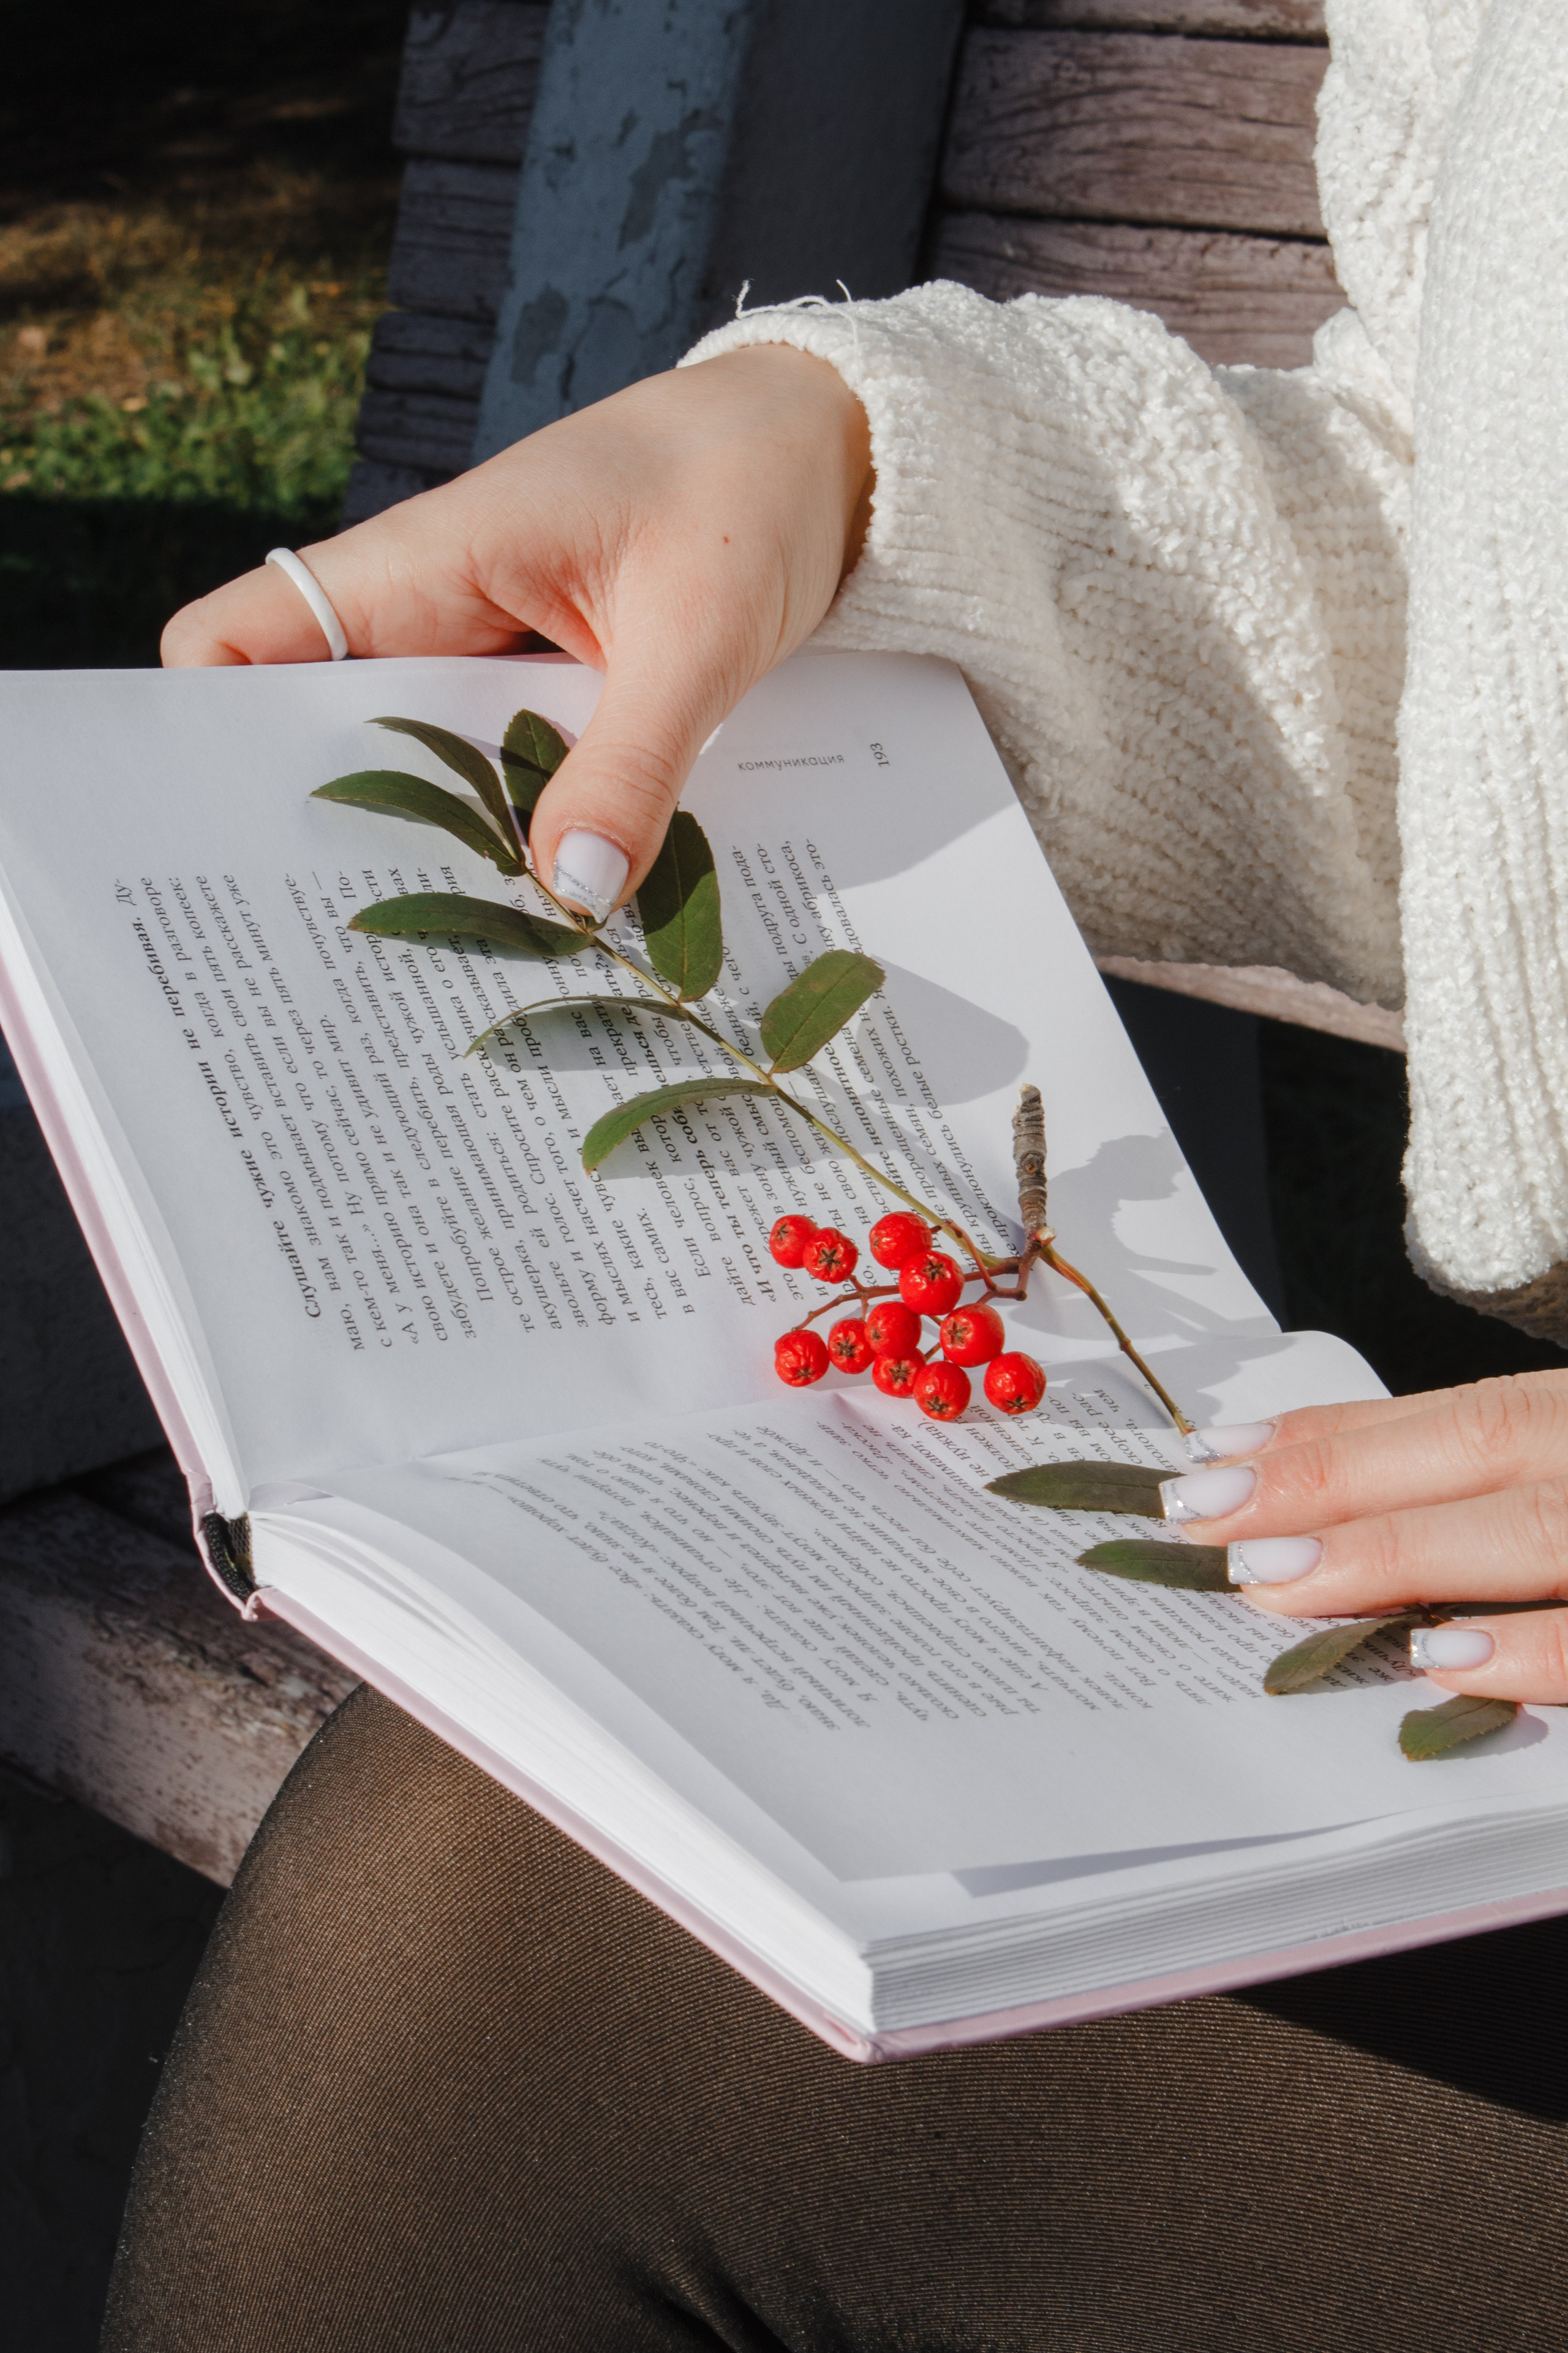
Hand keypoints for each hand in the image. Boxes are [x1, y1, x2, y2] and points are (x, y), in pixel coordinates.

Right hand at [161, 347, 872, 916]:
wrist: (833, 443)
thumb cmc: (754, 490)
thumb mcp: (700, 636)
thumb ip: (633, 765)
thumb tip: (570, 897)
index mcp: (425, 562)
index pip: (241, 640)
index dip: (206, 734)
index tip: (230, 843)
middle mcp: (434, 607)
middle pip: (321, 730)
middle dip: (331, 828)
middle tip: (350, 948)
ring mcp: (491, 648)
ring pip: (421, 762)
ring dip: (439, 841)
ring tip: (455, 947)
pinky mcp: (551, 682)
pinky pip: (503, 765)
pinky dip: (518, 825)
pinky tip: (552, 897)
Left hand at [1169, 1374, 1567, 1702]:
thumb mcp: (1562, 1470)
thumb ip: (1484, 1492)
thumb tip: (1329, 1524)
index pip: (1449, 1418)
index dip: (1330, 1437)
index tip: (1216, 1456)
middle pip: (1473, 1448)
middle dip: (1327, 1482)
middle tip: (1204, 1517)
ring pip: (1526, 1528)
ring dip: (1393, 1552)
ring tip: (1272, 1581)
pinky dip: (1528, 1646)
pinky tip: (1434, 1660)